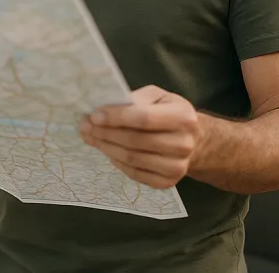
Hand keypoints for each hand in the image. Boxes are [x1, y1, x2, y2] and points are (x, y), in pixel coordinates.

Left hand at [79, 85, 200, 189]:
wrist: (193, 141)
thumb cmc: (169, 112)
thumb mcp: (158, 96)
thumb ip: (136, 98)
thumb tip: (106, 107)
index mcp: (183, 116)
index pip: (144, 118)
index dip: (116, 117)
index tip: (94, 115)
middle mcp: (183, 144)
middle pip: (135, 140)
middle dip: (105, 133)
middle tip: (85, 126)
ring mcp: (177, 166)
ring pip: (132, 158)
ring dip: (106, 147)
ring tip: (91, 136)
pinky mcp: (167, 182)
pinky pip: (134, 173)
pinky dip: (116, 161)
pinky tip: (107, 149)